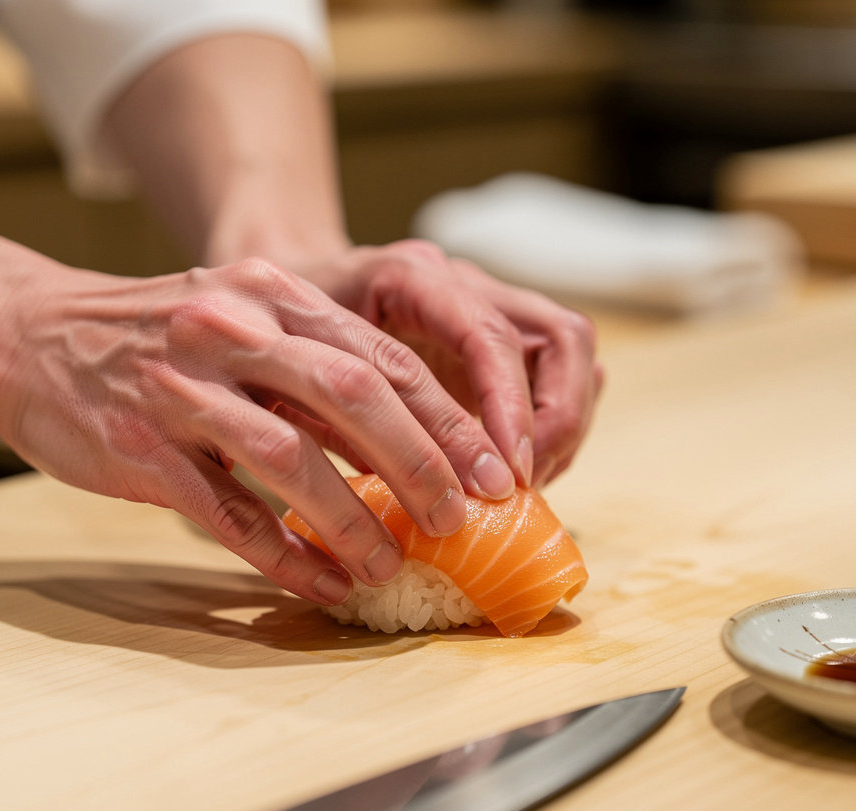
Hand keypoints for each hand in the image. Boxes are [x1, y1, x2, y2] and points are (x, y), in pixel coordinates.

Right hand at [0, 255, 523, 604]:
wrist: (29, 332)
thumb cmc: (157, 337)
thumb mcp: (243, 319)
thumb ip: (317, 365)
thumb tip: (412, 444)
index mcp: (272, 294)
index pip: (383, 357)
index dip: (449, 421)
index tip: (493, 473)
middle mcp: (232, 330)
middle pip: (351, 397)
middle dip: (420, 465)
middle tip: (459, 521)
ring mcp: (182, 389)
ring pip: (290, 459)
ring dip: (352, 521)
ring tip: (391, 564)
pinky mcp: (140, 448)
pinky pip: (226, 513)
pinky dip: (282, 555)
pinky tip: (321, 583)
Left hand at [299, 240, 603, 488]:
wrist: (280, 305)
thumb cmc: (286, 338)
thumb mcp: (302, 370)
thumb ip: (354, 411)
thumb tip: (417, 485)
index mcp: (415, 279)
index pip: (492, 336)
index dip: (511, 409)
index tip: (509, 476)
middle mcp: (467, 287)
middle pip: (563, 337)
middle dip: (557, 421)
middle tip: (521, 485)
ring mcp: (491, 311)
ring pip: (574, 357)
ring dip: (562, 429)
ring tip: (521, 486)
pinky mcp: (499, 346)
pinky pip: (557, 380)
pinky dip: (552, 430)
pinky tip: (516, 471)